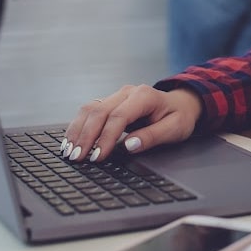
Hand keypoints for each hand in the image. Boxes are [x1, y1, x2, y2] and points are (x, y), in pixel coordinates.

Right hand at [62, 85, 202, 162]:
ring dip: (77, 131)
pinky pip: (89, 111)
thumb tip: (130, 145)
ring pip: (90, 109)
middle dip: (86, 136)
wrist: (180, 103)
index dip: (106, 137)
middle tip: (78, 158)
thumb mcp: (175, 129)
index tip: (98, 157)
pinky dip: (78, 126)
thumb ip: (152, 136)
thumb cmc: (178, 116)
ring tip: (69, 152)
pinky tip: (71, 141)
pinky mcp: (110, 102)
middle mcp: (127, 92)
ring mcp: (117, 95)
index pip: (119, 116)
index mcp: (144, 96)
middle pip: (99, 111)